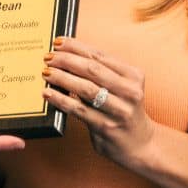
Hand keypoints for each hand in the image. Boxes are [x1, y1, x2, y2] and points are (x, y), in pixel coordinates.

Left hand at [44, 37, 156, 167]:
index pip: (100, 55)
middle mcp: (130, 91)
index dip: (76, 47)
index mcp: (133, 76)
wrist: (141, 145)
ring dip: (62, 78)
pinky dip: (61, 100)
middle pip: (92, 69)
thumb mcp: (122, 88)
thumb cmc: (124, 111)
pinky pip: (79, 110)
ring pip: (85, 89)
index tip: (58, 42)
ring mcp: (119, 110)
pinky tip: (48, 94)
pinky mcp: (106, 127)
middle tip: (48, 57)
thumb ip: (102, 74)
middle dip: (67, 60)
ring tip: (46, 72)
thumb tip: (68, 58)